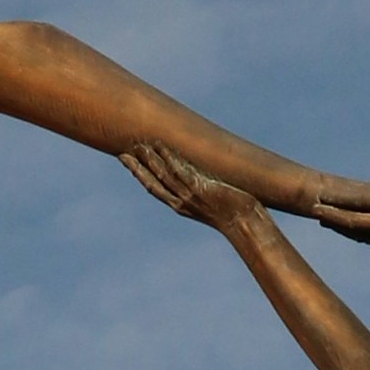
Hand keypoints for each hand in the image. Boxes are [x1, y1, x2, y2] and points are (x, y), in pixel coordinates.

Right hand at [123, 141, 273, 238]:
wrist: (245, 223)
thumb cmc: (232, 213)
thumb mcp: (212, 200)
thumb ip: (201, 188)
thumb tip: (198, 176)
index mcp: (181, 206)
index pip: (154, 188)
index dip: (140, 175)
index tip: (128, 161)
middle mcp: (181, 202)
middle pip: (153, 183)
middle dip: (138, 169)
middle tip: (124, 154)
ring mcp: (190, 196)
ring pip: (164, 176)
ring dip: (150, 161)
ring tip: (139, 146)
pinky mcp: (200, 189)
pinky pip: (181, 172)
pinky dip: (171, 159)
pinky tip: (162, 148)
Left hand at [313, 170, 369, 247]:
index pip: (356, 201)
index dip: (336, 199)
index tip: (320, 194)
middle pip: (350, 220)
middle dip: (331, 215)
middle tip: (313, 209)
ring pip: (357, 232)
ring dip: (339, 227)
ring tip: (325, 221)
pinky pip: (369, 238)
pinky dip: (355, 234)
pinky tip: (349, 232)